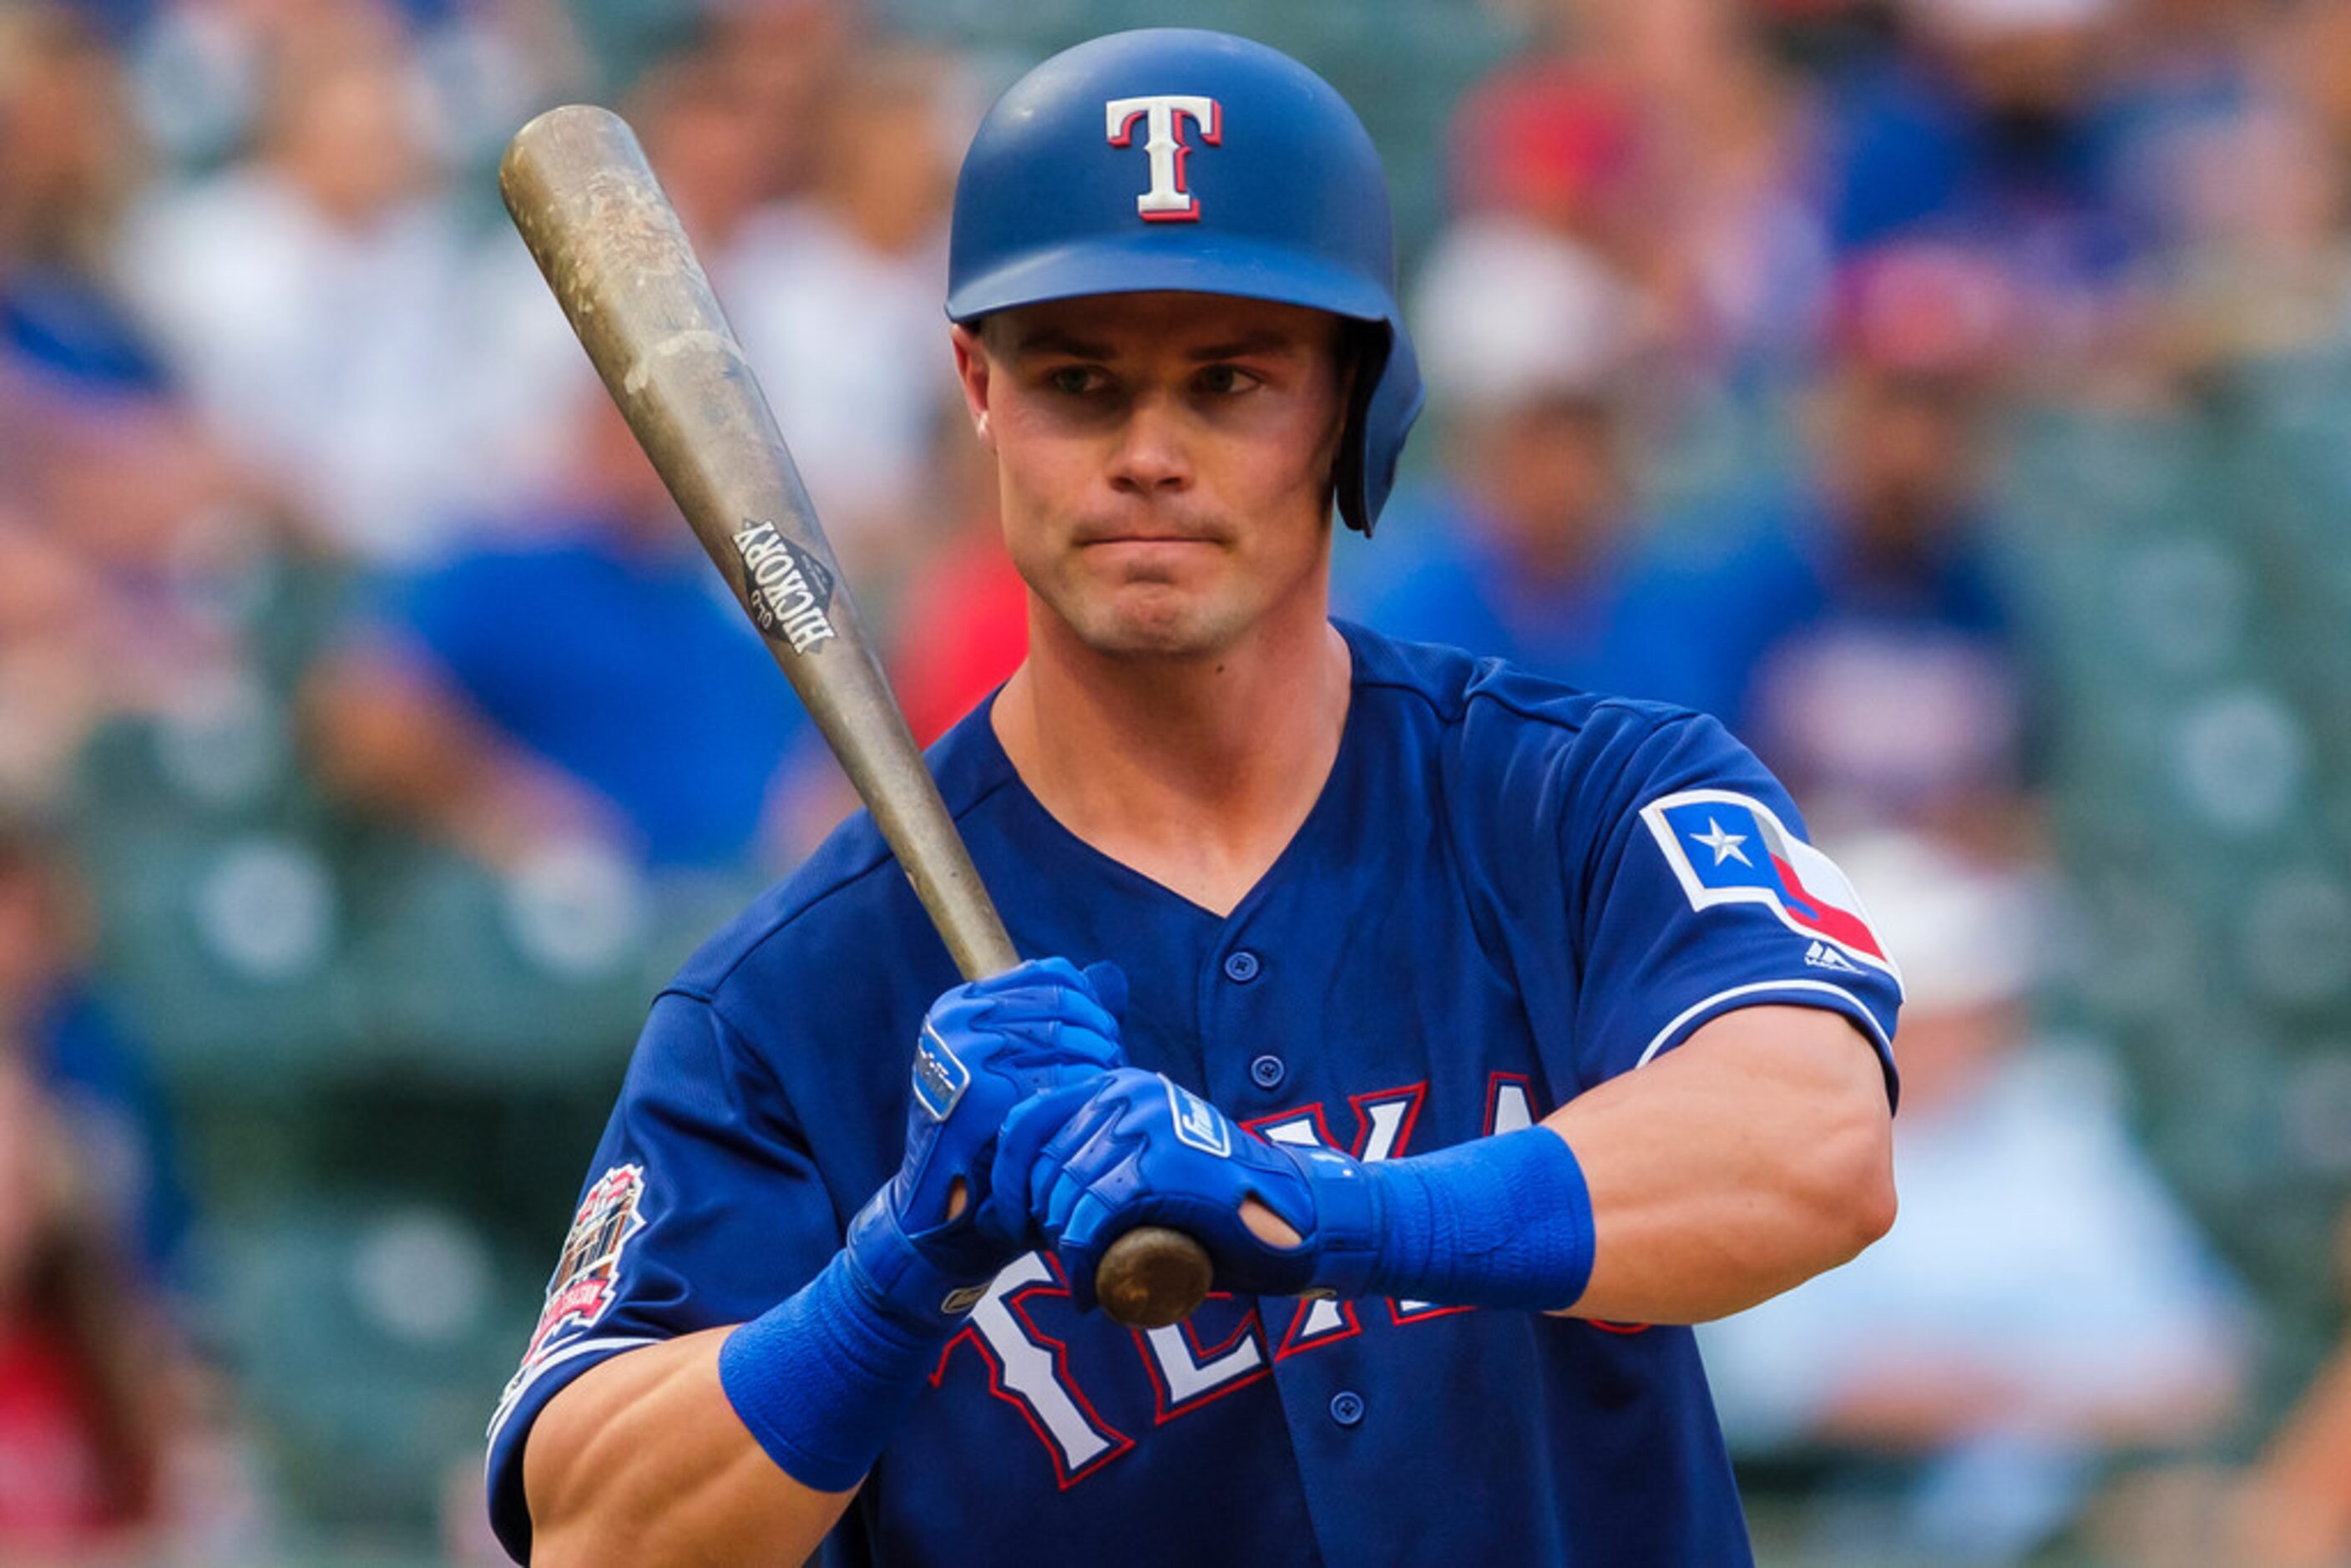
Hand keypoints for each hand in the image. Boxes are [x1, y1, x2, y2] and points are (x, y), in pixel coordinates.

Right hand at [850, 958, 1126, 1325]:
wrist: (939, 1217)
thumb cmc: (984, 1143)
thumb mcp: (1008, 1067)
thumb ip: (1053, 1021)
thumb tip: (1110, 976)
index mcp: (960, 1006)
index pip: (1053, 976)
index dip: (1092, 1006)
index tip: (1104, 1041)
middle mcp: (958, 1021)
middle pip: (1066, 1006)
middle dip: (1101, 1040)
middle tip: (1111, 1076)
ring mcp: (967, 1053)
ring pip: (1071, 1040)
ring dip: (1099, 1069)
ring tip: (1098, 1100)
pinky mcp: (984, 1093)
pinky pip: (1066, 1079)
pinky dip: (1086, 1097)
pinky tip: (1084, 1119)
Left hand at [988, 1067, 1383, 1310]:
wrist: (1301, 1216)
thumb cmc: (1220, 1204)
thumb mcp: (1152, 1160)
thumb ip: (1104, 1159)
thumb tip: (1034, 1197)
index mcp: (1121, 1086)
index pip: (1027, 1122)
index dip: (1005, 1178)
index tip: (1008, 1223)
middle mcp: (1128, 1095)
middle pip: (1040, 1167)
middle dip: (1040, 1222)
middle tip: (1065, 1261)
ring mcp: (1146, 1128)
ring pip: (1062, 1198)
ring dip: (1064, 1250)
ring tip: (1087, 1278)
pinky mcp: (1161, 1169)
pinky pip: (1091, 1222)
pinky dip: (1083, 1266)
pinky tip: (1092, 1292)